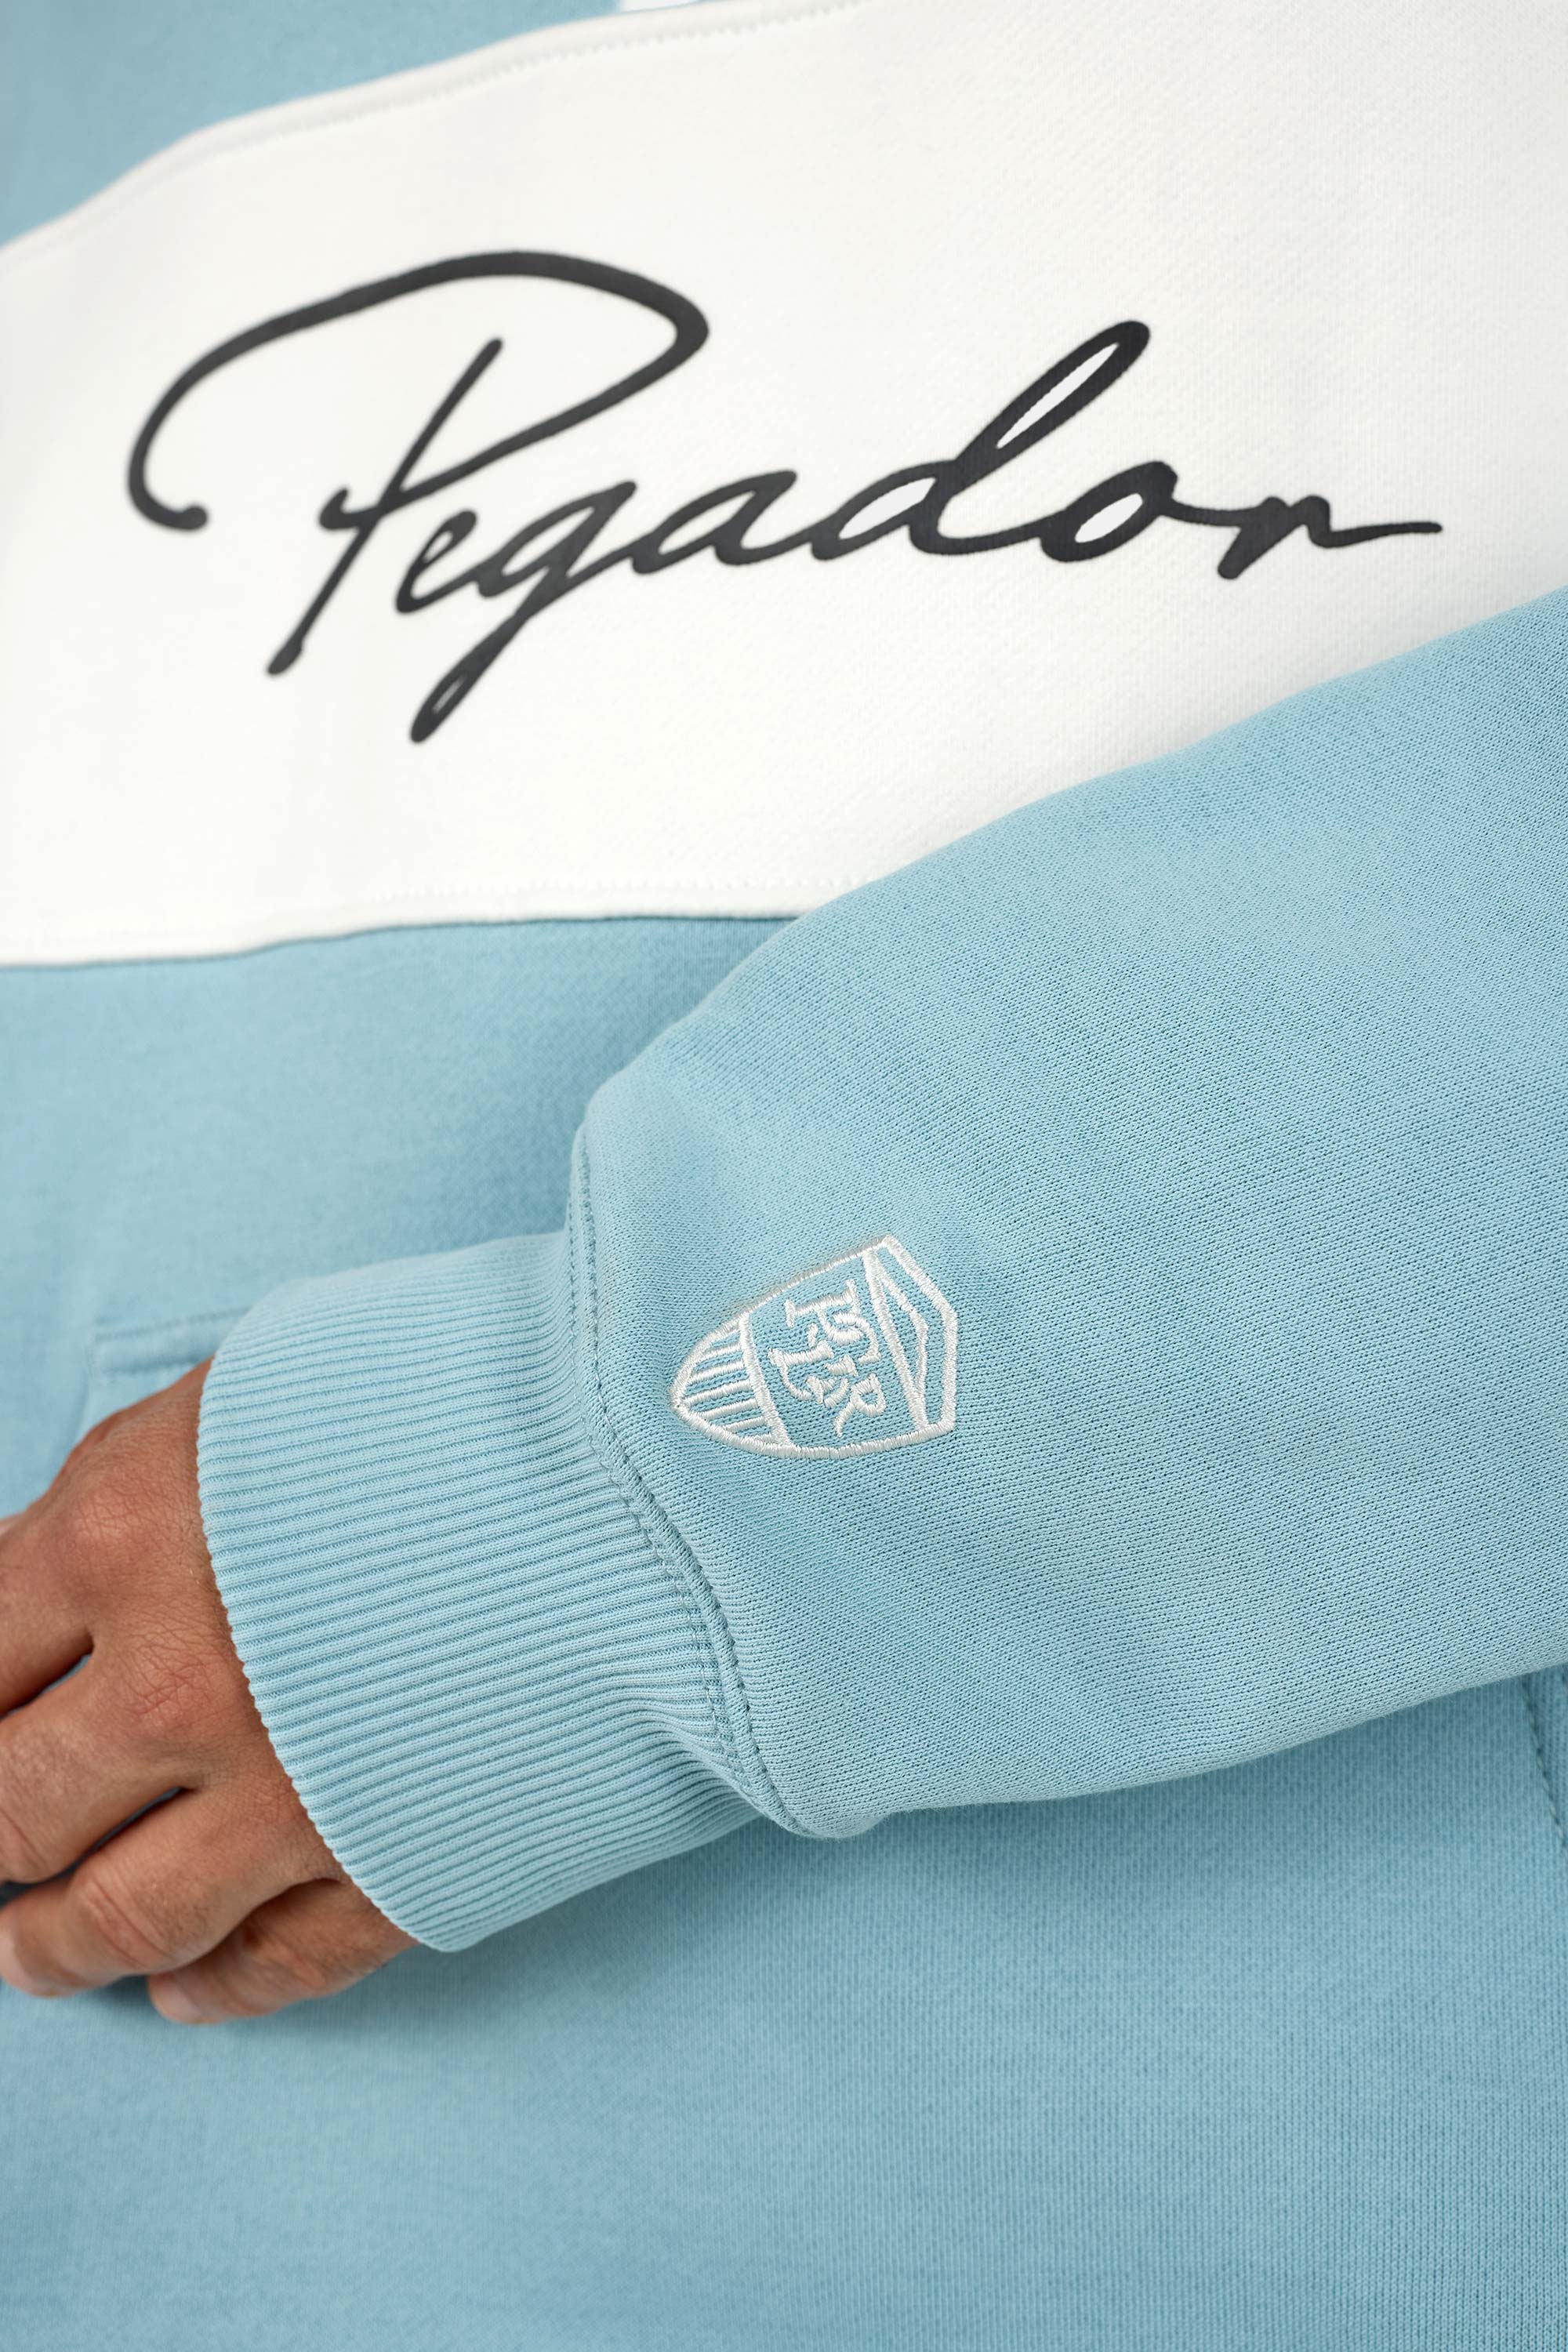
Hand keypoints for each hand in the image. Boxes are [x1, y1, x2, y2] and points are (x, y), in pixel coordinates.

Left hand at [0, 1367, 412, 2021]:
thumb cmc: (461, 1387)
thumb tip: (41, 1583)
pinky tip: (180, 1984)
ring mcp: (290, 1796)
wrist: (664, 1453)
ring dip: (51, 1943)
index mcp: (126, 1537)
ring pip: (115, 1917)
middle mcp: (182, 1684)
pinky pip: (272, 1964)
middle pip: (12, 1807)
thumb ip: (128, 1494)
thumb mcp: (254, 1388)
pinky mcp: (398, 1867)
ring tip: (31, 1945)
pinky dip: (212, 1985)